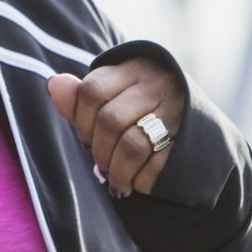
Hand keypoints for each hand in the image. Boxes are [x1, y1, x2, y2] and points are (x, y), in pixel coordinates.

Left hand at [47, 60, 188, 198]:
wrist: (198, 128)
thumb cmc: (139, 111)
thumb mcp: (111, 97)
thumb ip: (80, 97)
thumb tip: (53, 85)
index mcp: (134, 68)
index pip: (92, 90)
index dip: (81, 120)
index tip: (85, 136)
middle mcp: (157, 85)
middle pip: (110, 120)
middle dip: (99, 150)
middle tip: (100, 163)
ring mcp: (176, 112)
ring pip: (132, 145)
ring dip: (116, 170)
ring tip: (114, 180)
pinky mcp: (189, 141)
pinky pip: (155, 166)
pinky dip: (139, 181)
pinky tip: (135, 183)